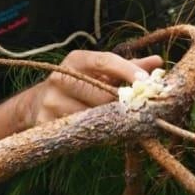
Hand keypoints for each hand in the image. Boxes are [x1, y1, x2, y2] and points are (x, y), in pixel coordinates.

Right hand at [20, 50, 163, 128]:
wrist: (36, 104)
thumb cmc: (79, 86)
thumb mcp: (99, 73)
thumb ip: (128, 68)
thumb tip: (158, 62)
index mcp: (76, 60)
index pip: (105, 60)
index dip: (128, 71)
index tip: (148, 82)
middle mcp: (60, 77)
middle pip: (101, 94)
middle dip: (122, 105)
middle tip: (140, 112)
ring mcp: (51, 101)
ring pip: (91, 116)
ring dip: (109, 123)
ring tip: (120, 124)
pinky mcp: (46, 123)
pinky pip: (79, 132)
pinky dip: (94, 134)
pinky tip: (100, 133)